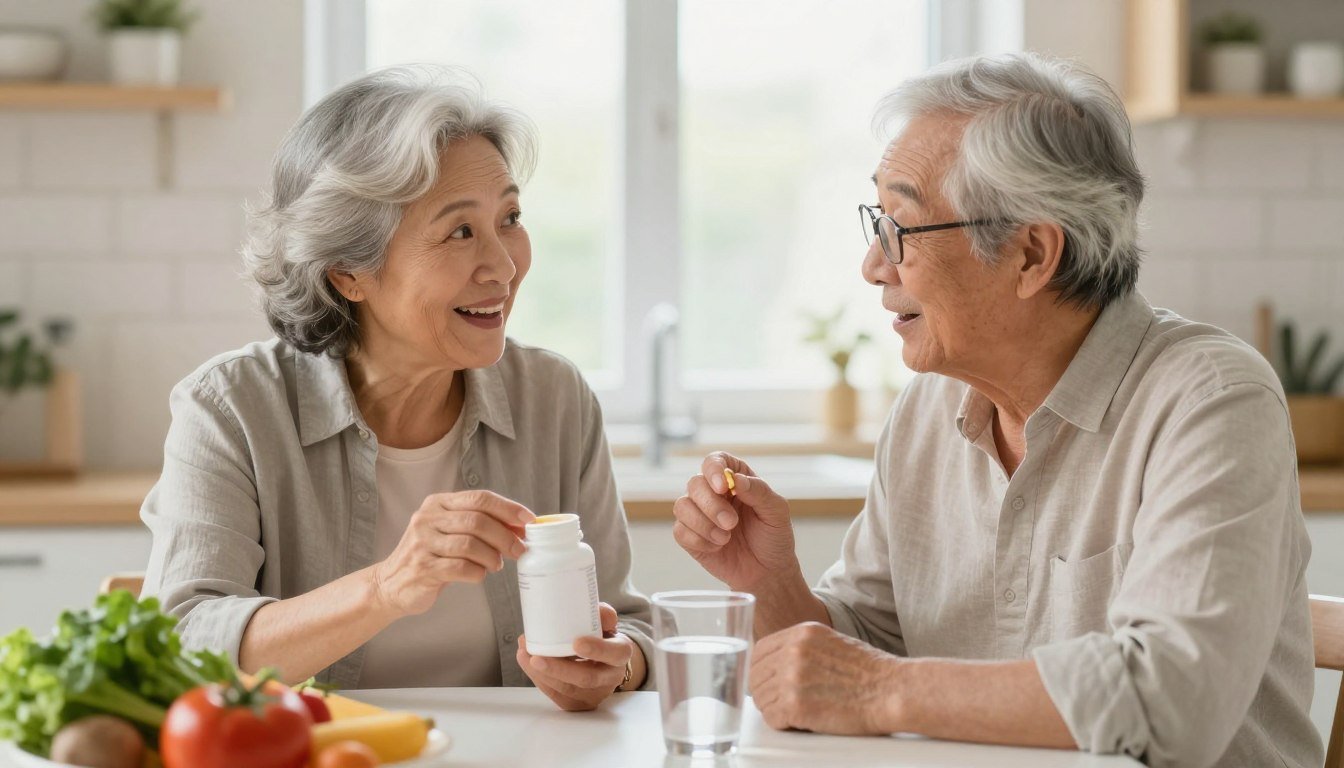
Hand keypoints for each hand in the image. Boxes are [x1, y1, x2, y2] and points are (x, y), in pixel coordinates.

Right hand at [372, 490, 533, 616]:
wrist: (391, 583)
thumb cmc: (430, 556)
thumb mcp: (451, 532)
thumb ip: (480, 525)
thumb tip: (521, 526)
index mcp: (438, 504)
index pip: (480, 498)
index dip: (508, 508)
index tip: (529, 521)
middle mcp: (427, 518)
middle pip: (477, 521)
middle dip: (505, 536)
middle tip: (519, 550)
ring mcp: (422, 542)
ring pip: (469, 544)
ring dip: (492, 557)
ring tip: (496, 565)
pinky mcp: (422, 567)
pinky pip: (459, 567)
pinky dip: (477, 572)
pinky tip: (479, 574)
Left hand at [517, 603, 636, 711]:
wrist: (604, 664)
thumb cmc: (601, 638)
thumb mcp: (605, 624)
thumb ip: (602, 615)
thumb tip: (595, 610)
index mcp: (620, 655)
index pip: (614, 653)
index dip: (597, 649)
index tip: (577, 642)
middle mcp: (610, 679)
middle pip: (586, 678)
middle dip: (559, 669)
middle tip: (537, 657)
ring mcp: (593, 695)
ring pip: (567, 689)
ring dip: (542, 674)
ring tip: (523, 654)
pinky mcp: (577, 704)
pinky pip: (556, 694)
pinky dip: (539, 679)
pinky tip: (527, 663)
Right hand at [672, 452, 800, 590]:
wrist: (767, 572)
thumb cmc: (773, 537)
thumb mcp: (776, 512)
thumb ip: (759, 491)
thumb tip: (735, 479)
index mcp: (733, 478)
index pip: (714, 461)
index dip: (713, 469)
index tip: (723, 486)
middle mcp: (712, 492)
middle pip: (695, 483)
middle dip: (711, 504)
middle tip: (731, 523)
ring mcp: (698, 514)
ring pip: (682, 506)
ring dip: (703, 523)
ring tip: (725, 538)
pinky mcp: (689, 536)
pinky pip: (680, 531)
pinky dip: (699, 540)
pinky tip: (717, 547)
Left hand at [749, 622, 901, 734]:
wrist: (892, 691)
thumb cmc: (869, 672)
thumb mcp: (831, 643)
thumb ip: (801, 649)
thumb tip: (775, 665)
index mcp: (801, 633)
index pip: (759, 651)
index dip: (760, 671)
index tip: (767, 683)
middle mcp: (793, 651)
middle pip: (756, 676)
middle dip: (766, 693)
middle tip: (782, 704)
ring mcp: (792, 677)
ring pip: (762, 699)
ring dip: (775, 709)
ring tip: (798, 713)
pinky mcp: (796, 705)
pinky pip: (772, 718)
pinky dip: (783, 724)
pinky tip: (801, 722)